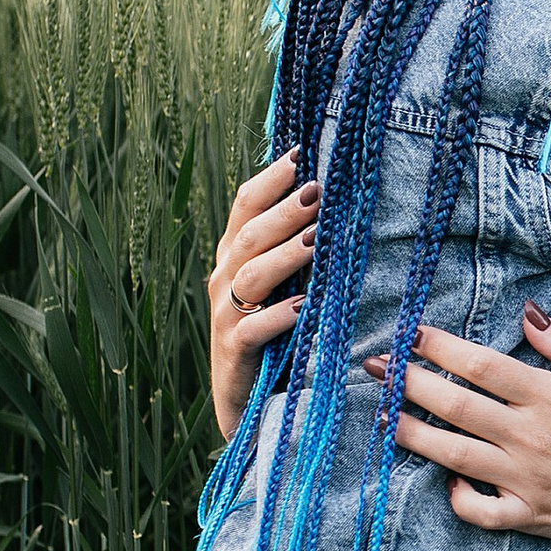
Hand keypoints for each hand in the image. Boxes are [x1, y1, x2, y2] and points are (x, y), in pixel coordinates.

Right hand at [208, 152, 317, 437]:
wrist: (246, 398)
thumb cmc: (274, 331)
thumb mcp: (280, 283)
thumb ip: (293, 244)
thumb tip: (327, 195)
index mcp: (233, 255)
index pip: (245, 205)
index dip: (271, 178)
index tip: (302, 153)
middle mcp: (223, 278)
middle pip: (250, 234)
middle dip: (285, 211)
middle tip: (319, 191)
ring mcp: (224, 314)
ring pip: (251, 275)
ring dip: (286, 255)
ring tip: (318, 241)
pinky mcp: (234, 349)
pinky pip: (253, 328)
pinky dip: (278, 316)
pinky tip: (303, 307)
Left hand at [369, 310, 550, 545]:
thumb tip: (527, 314)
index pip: (482, 366)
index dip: (440, 346)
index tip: (411, 332)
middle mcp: (530, 439)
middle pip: (454, 405)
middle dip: (408, 382)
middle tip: (376, 367)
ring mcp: (524, 481)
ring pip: (452, 455)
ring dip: (411, 433)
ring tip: (381, 416)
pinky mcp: (527, 517)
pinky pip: (477, 511)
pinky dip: (454, 496)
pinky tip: (446, 476)